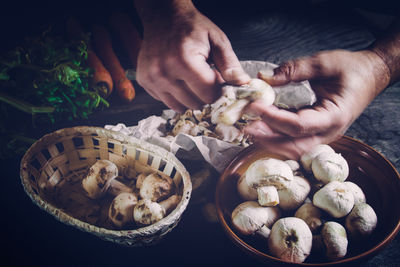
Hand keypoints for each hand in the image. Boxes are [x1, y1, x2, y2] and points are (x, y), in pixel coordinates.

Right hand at [135, 0, 249, 111]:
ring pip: (180, 106)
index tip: (217, 78)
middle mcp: (164, 72)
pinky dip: (176, 95)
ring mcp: (152, 79)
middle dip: (204, 94)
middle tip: (205, 77)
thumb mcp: (217, 40)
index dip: (218, 89)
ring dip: (190, 96)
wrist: (163, 16)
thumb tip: (242, 84)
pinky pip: (166, 101)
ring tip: (191, 78)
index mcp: (184, 61)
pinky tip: (178, 78)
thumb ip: (230, 64)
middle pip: (195, 103)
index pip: (209, 94)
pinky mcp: (145, 82)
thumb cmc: (192, 27)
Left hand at [244, 49, 389, 158]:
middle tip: (247, 126)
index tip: (255, 107)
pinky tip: (262, 126)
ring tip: (250, 128)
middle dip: (269, 139)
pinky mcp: (316, 132)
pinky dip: (277, 136)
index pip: (299, 125)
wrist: (371, 75)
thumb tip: (264, 77)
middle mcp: (329, 131)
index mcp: (335, 115)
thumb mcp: (324, 62)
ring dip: (271, 141)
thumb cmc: (352, 69)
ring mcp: (323, 135)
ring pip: (294, 148)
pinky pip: (295, 141)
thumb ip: (294, 69)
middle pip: (295, 146)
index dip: (274, 118)